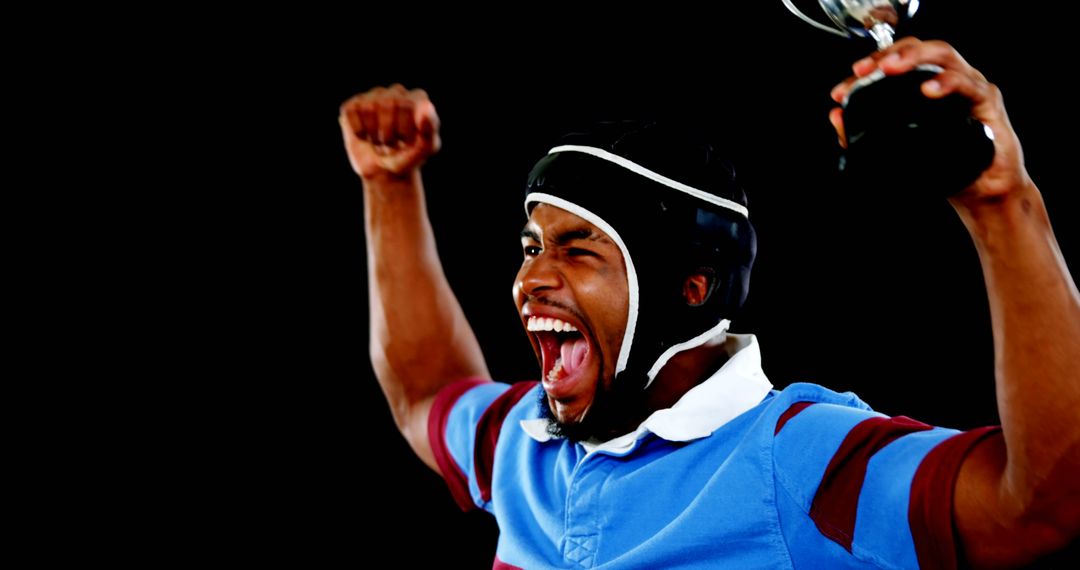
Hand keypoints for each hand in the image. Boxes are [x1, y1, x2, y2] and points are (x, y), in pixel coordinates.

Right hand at [339, 84, 440, 180]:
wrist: (385, 171)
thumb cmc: (408, 157)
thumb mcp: (424, 149)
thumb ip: (429, 129)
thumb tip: (426, 105)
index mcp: (417, 98)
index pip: (407, 104)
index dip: (403, 129)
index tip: (406, 142)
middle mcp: (397, 92)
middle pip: (388, 104)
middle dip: (388, 133)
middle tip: (391, 145)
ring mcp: (374, 96)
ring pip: (369, 108)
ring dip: (374, 134)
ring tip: (380, 141)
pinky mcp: (354, 105)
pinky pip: (351, 112)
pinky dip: (359, 131)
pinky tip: (365, 136)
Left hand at [828, 38, 1030, 204]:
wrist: (982, 190)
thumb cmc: (946, 166)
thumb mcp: (897, 151)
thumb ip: (864, 134)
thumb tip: (836, 117)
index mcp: (925, 86)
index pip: (898, 60)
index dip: (871, 64)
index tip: (847, 83)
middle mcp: (947, 80)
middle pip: (920, 50)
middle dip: (891, 54)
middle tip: (866, 69)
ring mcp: (968, 88)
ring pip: (944, 57)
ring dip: (915, 58)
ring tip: (892, 69)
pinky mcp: (986, 103)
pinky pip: (969, 85)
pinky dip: (948, 82)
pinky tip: (930, 89)